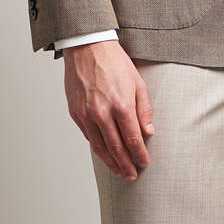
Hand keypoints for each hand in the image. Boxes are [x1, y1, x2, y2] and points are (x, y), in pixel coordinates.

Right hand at [63, 41, 153, 180]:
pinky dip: (98, 148)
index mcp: (120, 105)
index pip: (133, 139)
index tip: (144, 163)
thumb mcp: (137, 83)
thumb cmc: (114, 62)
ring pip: (100, 147)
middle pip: (116, 148)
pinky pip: (89, 137)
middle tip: (132, 176)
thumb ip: (143, 110)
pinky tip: (105, 155)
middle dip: (126, 165)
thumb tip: (148, 132)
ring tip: (119, 172)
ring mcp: (86, 115)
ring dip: (111, 163)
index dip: (140, 155)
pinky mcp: (76, 113)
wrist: (87, 47)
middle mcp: (102, 113)